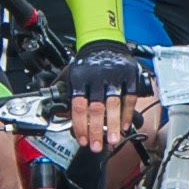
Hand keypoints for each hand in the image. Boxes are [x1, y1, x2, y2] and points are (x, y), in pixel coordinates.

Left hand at [60, 38, 159, 153]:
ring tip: (112, 140)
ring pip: (114, 104)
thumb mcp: (71, 75)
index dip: (80, 126)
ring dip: (113, 125)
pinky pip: (129, 98)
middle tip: (97, 146)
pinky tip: (124, 126)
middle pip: (96, 108)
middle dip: (96, 130)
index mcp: (80, 78)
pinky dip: (127, 113)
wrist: (103, 42)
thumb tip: (60, 117)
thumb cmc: (87, 63)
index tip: (82, 140)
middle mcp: (97, 77)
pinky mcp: (129, 75)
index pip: (79, 106)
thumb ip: (67, 95)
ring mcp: (114, 76)